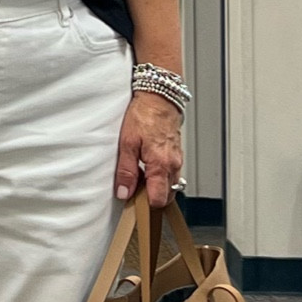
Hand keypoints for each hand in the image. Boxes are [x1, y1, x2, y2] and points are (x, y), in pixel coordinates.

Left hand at [115, 92, 183, 208]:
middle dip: (152, 197)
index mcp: (161, 165)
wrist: (159, 97)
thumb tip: (123, 192)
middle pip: (167, 195)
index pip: (159, 199)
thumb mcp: (127, 143)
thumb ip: (126, 171)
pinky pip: (171, 173)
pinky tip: (147, 166)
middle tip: (135, 190)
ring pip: (170, 184)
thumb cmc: (144, 115)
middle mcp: (173, 165)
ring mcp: (177, 159)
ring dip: (156, 186)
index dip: (146, 204)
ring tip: (140, 176)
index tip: (133, 201)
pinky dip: (160, 175)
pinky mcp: (176, 154)